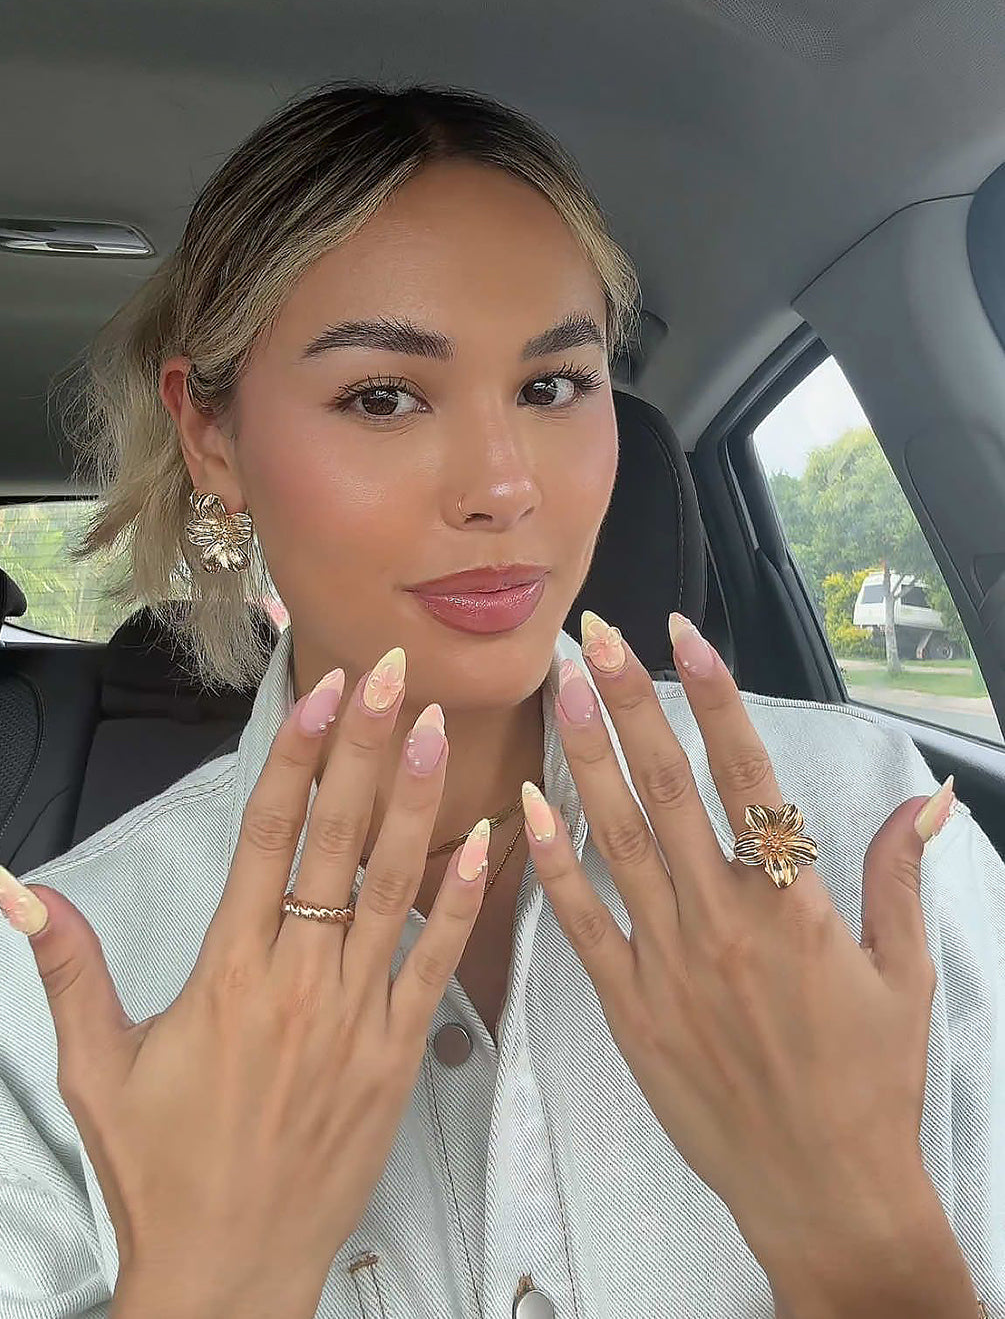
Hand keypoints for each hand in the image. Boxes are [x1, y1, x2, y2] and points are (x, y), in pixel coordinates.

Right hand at [13, 647, 488, 1316]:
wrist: (228, 1270)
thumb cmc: (161, 1169)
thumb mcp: (97, 1066)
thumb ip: (69, 967)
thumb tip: (16, 890)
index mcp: (228, 972)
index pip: (267, 838)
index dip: (298, 757)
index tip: (322, 694)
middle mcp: (298, 981)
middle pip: (338, 841)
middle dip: (367, 749)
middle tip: (393, 674)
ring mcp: (355, 1017)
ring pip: (395, 888)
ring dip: (418, 803)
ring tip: (438, 729)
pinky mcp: (396, 1055)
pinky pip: (436, 964)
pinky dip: (463, 902)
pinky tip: (486, 843)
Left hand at [521, 611, 960, 1291]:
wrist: (822, 1190)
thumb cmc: (868, 1082)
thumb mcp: (904, 975)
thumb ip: (901, 877)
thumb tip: (923, 798)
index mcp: (794, 905)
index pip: (748, 776)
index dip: (713, 698)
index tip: (680, 636)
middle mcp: (725, 920)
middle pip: (669, 788)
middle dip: (630, 703)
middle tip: (593, 636)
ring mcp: (671, 962)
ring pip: (618, 839)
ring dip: (586, 758)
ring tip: (563, 690)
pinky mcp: (632, 1006)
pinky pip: (584, 922)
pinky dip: (552, 863)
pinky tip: (525, 807)